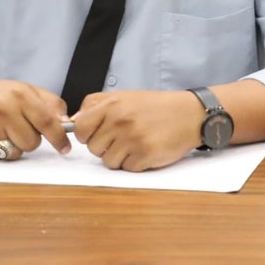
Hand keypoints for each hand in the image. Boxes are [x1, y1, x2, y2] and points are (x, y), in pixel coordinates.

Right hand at [0, 76, 70, 161]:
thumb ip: (49, 103)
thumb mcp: (24, 90)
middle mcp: (3, 110)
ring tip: (2, 131)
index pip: (47, 121)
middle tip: (17, 127)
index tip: (65, 148)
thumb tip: (66, 122)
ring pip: (17, 152)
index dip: (59, 137)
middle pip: (33, 142)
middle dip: (30, 138)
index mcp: (19, 95)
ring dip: (14, 146)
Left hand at [71, 90, 203, 171]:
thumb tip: (73, 122)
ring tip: (137, 143)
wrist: (191, 114)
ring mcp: (132, 138)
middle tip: (125, 137)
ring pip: (108, 161)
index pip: (80, 128)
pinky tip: (147, 150)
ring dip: (121, 157)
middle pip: (93, 148)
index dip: (87, 134)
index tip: (98, 133)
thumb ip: (98, 105)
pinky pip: (127, 168)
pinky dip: (136, 163)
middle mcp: (120, 120)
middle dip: (106, 147)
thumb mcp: (126, 96)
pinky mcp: (145, 154)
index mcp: (113, 104)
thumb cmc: (158, 107)